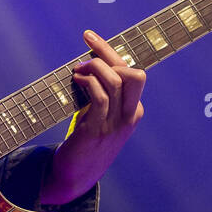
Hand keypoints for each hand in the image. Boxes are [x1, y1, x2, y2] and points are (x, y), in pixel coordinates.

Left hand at [39, 29, 144, 204]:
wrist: (76, 175)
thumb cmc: (86, 141)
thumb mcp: (101, 115)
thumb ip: (102, 94)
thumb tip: (89, 63)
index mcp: (133, 111)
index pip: (131, 72)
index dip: (109, 50)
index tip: (88, 36)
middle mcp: (129, 116)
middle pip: (135, 75)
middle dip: (108, 55)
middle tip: (84, 54)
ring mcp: (115, 124)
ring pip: (115, 81)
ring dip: (93, 68)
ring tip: (77, 71)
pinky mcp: (97, 130)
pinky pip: (100, 98)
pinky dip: (88, 83)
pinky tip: (76, 81)